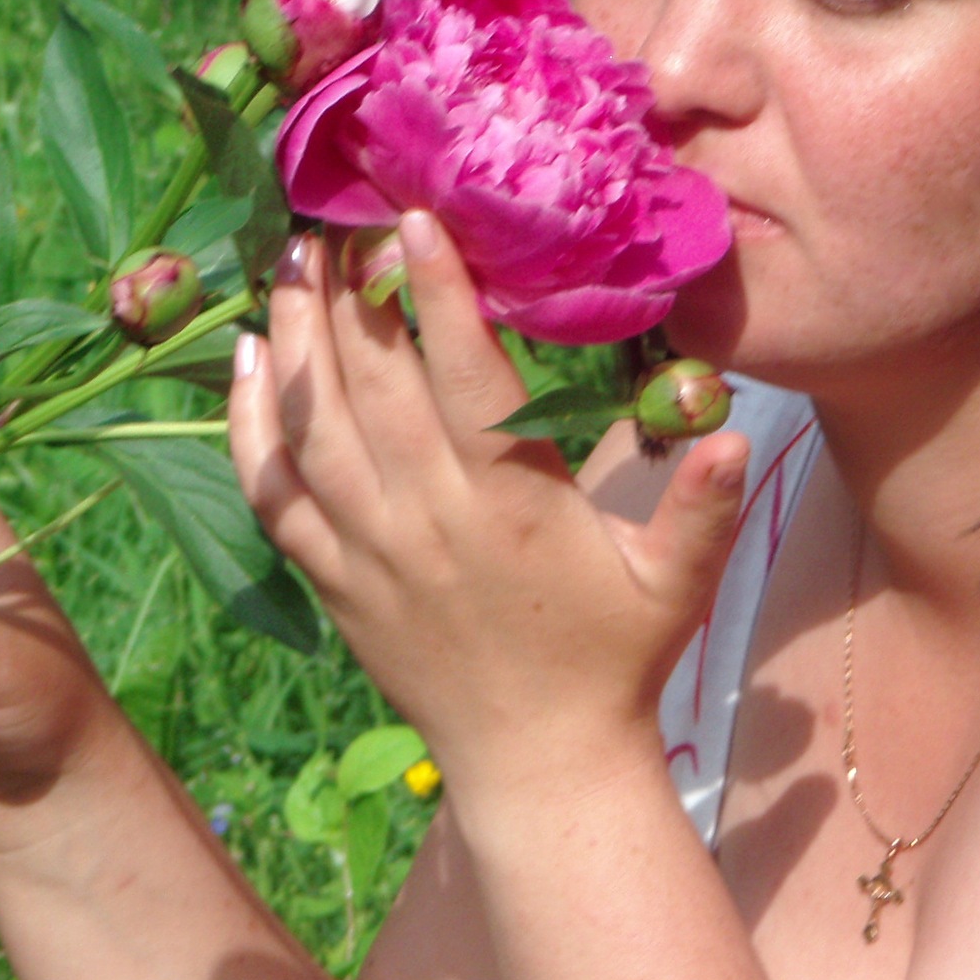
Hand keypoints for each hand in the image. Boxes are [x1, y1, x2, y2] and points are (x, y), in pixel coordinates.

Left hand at [227, 215, 750, 793]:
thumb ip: (704, 506)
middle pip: (371, 385)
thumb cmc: (615, 660)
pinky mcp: (333, 580)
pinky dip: (249, 423)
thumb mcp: (677, 584)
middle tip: (334, 215)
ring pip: (312, 427)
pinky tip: (244, 359)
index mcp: (511, 505)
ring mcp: (369, 550)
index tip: (414, 219)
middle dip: (346, 291)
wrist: (539, 764)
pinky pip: (274, 492)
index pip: (465, 378)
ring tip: (289, 259)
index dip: (437, 293)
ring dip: (293, 337)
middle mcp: (428, 519)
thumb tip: (735, 432)